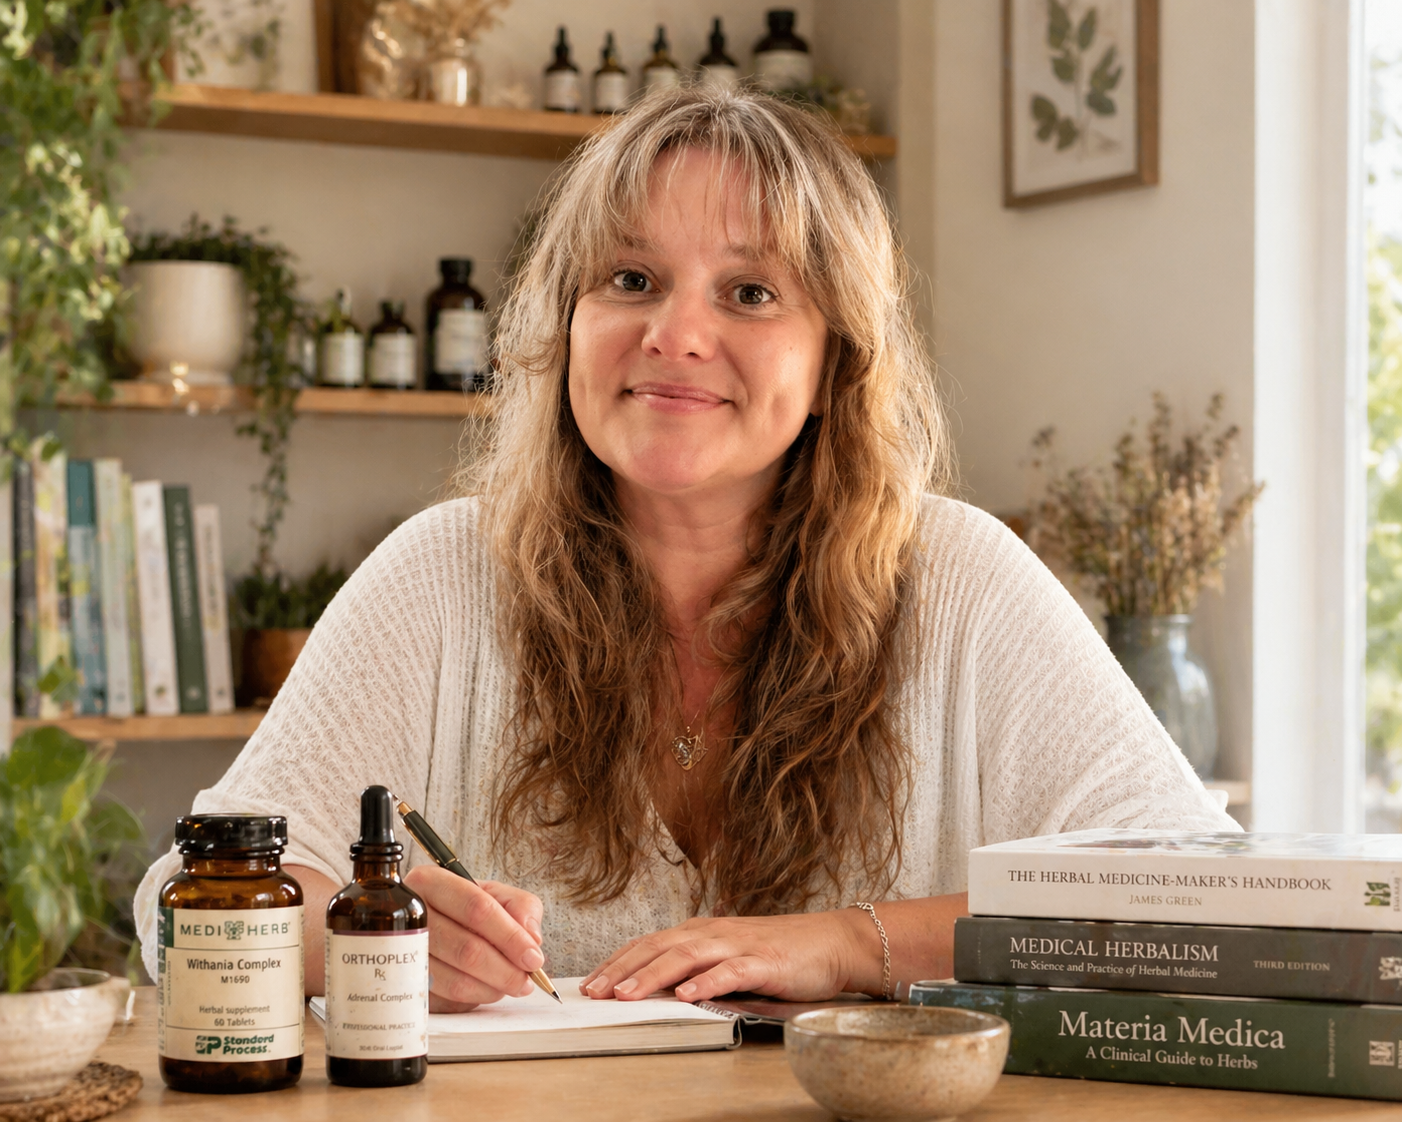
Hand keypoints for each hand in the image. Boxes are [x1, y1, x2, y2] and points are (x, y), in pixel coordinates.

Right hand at [402, 866, 544, 1011]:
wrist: (437, 924)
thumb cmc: (467, 908)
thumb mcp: (498, 895)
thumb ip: (522, 908)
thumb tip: (531, 939)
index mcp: (433, 882)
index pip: (476, 908)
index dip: (509, 936)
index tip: (533, 958)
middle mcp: (412, 915)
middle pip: (465, 948)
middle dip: (504, 970)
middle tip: (527, 980)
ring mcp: (404, 952)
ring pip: (455, 979)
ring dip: (492, 987)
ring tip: (512, 984)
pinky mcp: (407, 981)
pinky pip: (446, 997)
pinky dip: (476, 996)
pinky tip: (490, 988)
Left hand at [579, 909, 875, 1003]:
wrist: (832, 943)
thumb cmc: (780, 954)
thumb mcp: (729, 959)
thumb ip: (697, 971)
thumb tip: (658, 992)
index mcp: (701, 933)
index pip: (649, 944)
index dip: (617, 961)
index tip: (590, 982)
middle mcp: (713, 934)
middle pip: (658, 947)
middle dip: (622, 969)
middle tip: (593, 990)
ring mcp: (737, 946)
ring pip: (686, 956)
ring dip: (653, 975)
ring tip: (627, 994)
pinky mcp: (762, 962)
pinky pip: (729, 971)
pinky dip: (705, 982)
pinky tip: (686, 995)